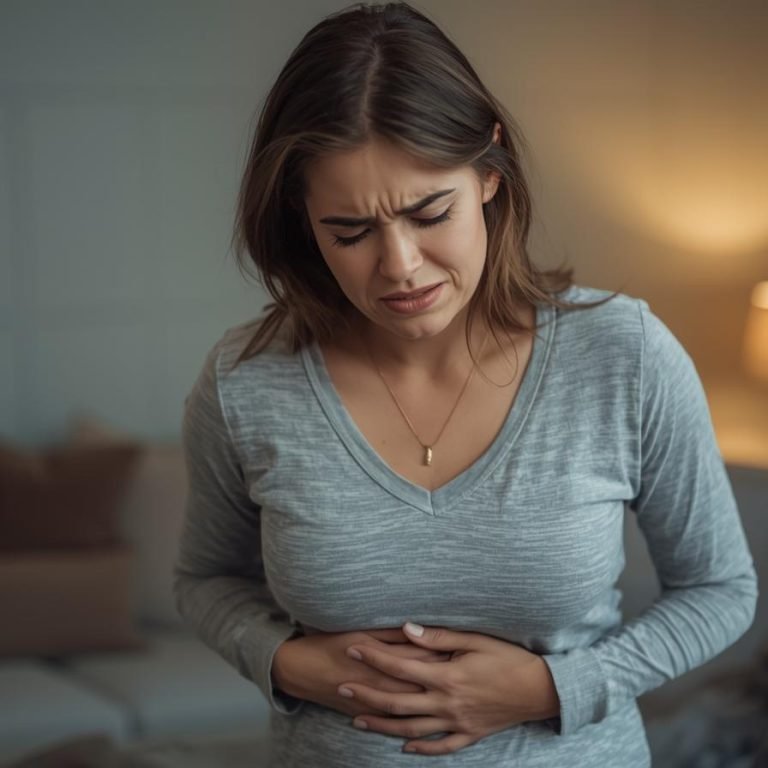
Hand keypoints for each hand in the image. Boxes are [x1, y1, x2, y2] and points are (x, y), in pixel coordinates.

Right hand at [271, 627, 451, 717]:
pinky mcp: (363, 715)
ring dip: (429, 706)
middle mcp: (379, 685)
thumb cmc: (328, 643)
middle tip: (466, 675)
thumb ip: (388, 632)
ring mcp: (371, 704)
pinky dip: (408, 725)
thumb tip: (413, 627)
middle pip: (418, 685)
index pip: (419, 660)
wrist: (296, 668)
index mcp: (380, 661)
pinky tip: (425, 725)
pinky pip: (391, 724)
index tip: (462, 652)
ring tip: (452, 700)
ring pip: (408, 710)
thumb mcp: (358, 630)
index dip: (442, 656)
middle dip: (442, 681)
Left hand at [338, 622, 559, 754]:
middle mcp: (447, 704)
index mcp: (447, 676)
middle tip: (342, 688)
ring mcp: (457, 724)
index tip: (353, 648)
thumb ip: (437, 638)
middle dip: (367, 695)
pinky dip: (420, 749)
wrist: (541, 689)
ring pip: (411, 730)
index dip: (374, 657)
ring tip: (357, 720)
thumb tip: (405, 629)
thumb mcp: (475, 640)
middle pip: (397, 702)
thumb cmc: (509, 658)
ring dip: (382, 725)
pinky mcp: (469, 735)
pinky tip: (403, 747)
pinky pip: (440, 747)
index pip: (400, 667)